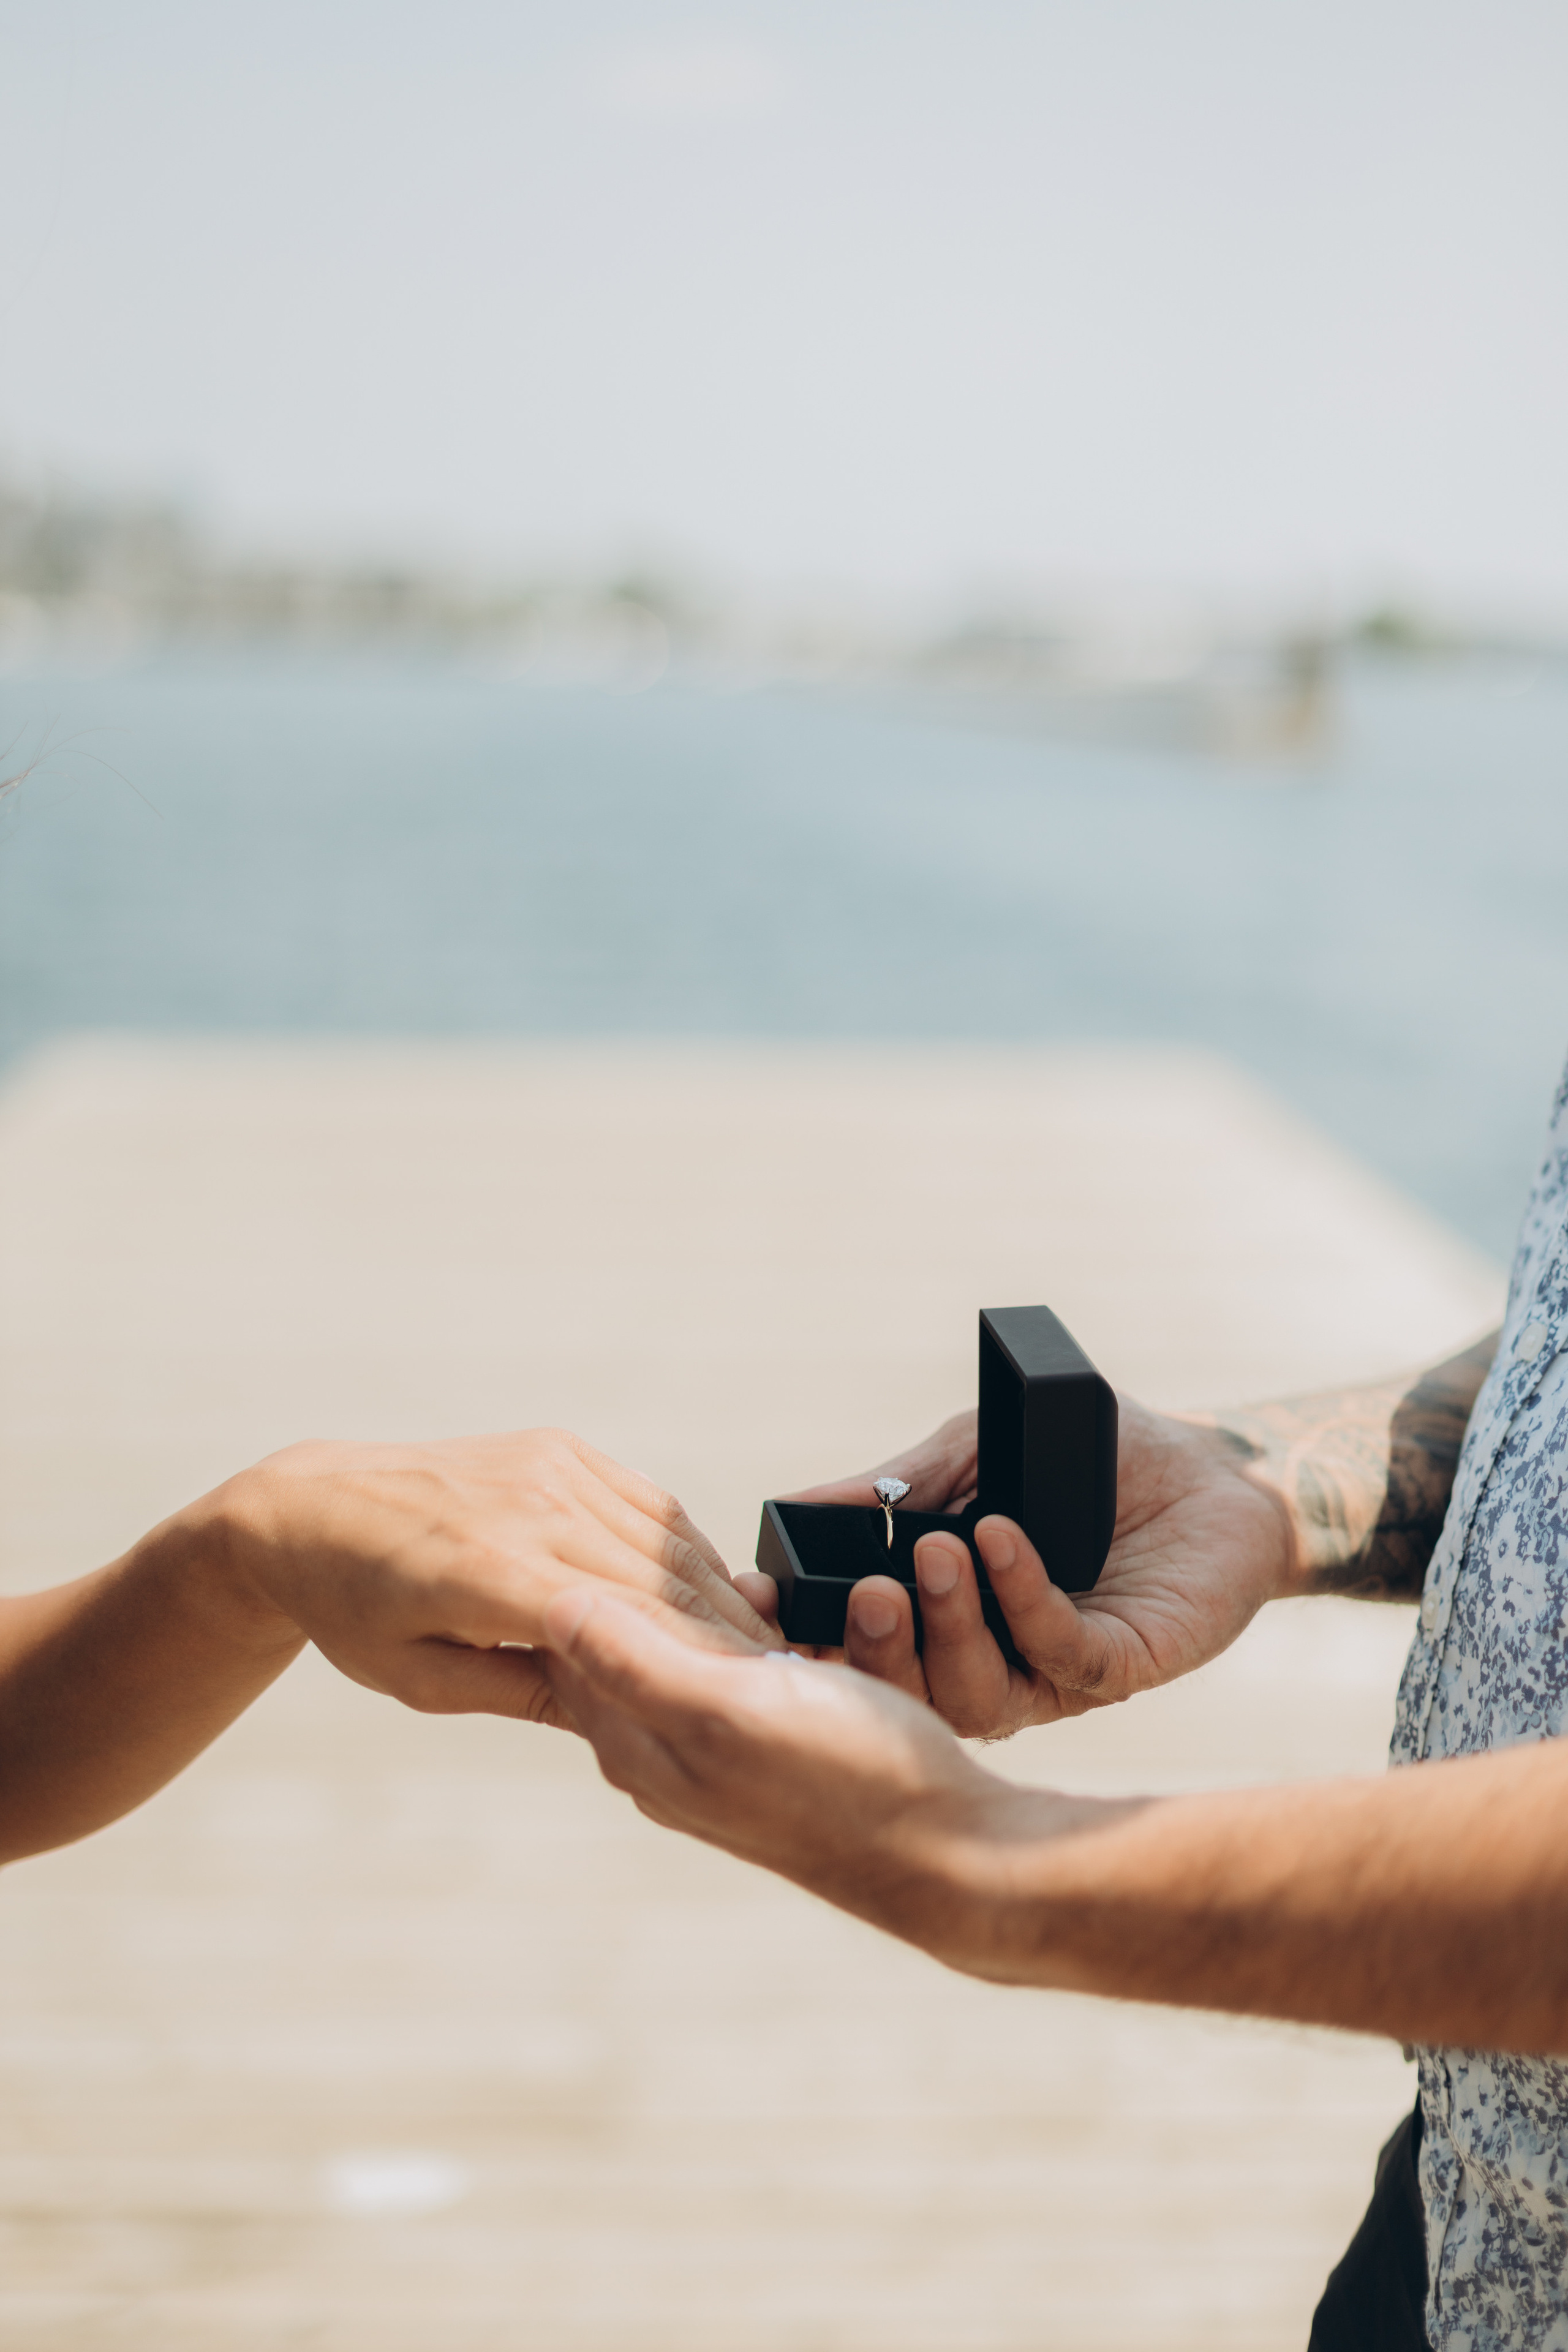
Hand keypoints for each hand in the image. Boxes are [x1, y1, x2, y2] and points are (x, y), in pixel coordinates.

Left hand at [209, 1428, 778, 1726]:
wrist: (311, 1508)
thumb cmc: (358, 1612)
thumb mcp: (423, 1679)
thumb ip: (522, 1693)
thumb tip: (618, 1715)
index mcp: (491, 1573)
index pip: (625, 1625)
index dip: (695, 1665)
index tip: (748, 1704)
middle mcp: (531, 1506)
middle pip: (659, 1580)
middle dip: (725, 1632)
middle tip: (785, 1683)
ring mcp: (548, 1466)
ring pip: (663, 1535)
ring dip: (715, 1587)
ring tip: (761, 1642)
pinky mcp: (558, 1447)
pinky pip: (642, 1500)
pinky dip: (681, 1544)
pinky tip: (709, 1587)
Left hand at [543, 1586, 1074, 1975]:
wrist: (948, 1851)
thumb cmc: (846, 1776)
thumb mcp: (732, 1709)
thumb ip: (637, 1661)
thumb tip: (550, 1606)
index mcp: (634, 1747)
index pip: (567, 1644)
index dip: (590, 1574)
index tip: (622, 1524)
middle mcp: (660, 1760)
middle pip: (625, 1645)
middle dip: (655, 1586)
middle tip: (699, 1547)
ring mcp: (713, 1761)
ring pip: (685, 1653)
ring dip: (715, 1607)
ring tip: (761, 1588)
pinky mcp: (766, 1753)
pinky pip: (736, 1672)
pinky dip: (753, 1634)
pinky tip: (784, 1615)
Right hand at [746, 1400, 1290, 1737]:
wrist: (1212, 1469)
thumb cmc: (1088, 1461)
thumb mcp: (974, 1456)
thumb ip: (897, 1489)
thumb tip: (798, 1506)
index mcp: (943, 1622)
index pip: (861, 1653)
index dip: (808, 1641)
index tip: (762, 1601)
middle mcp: (989, 1661)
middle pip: (909, 1694)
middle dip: (880, 1649)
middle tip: (872, 1591)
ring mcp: (1051, 1674)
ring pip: (976, 1695)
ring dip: (949, 1626)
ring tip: (941, 1553)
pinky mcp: (1120, 1668)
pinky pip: (1058, 1656)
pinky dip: (1022, 1599)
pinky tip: (1006, 1540)